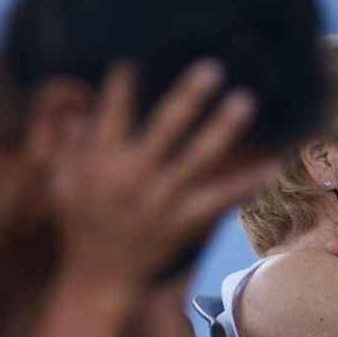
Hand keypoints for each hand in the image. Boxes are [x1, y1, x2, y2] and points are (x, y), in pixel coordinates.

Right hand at [51, 60, 276, 286]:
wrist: (100, 278)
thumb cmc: (79, 224)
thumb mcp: (63, 183)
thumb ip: (71, 144)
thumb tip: (81, 109)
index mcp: (101, 162)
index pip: (112, 114)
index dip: (122, 86)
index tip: (134, 58)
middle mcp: (133, 177)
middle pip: (164, 128)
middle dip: (188, 97)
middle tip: (213, 67)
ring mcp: (162, 200)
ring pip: (196, 158)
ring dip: (222, 128)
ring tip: (245, 100)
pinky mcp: (183, 221)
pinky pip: (219, 198)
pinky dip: (246, 182)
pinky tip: (273, 164)